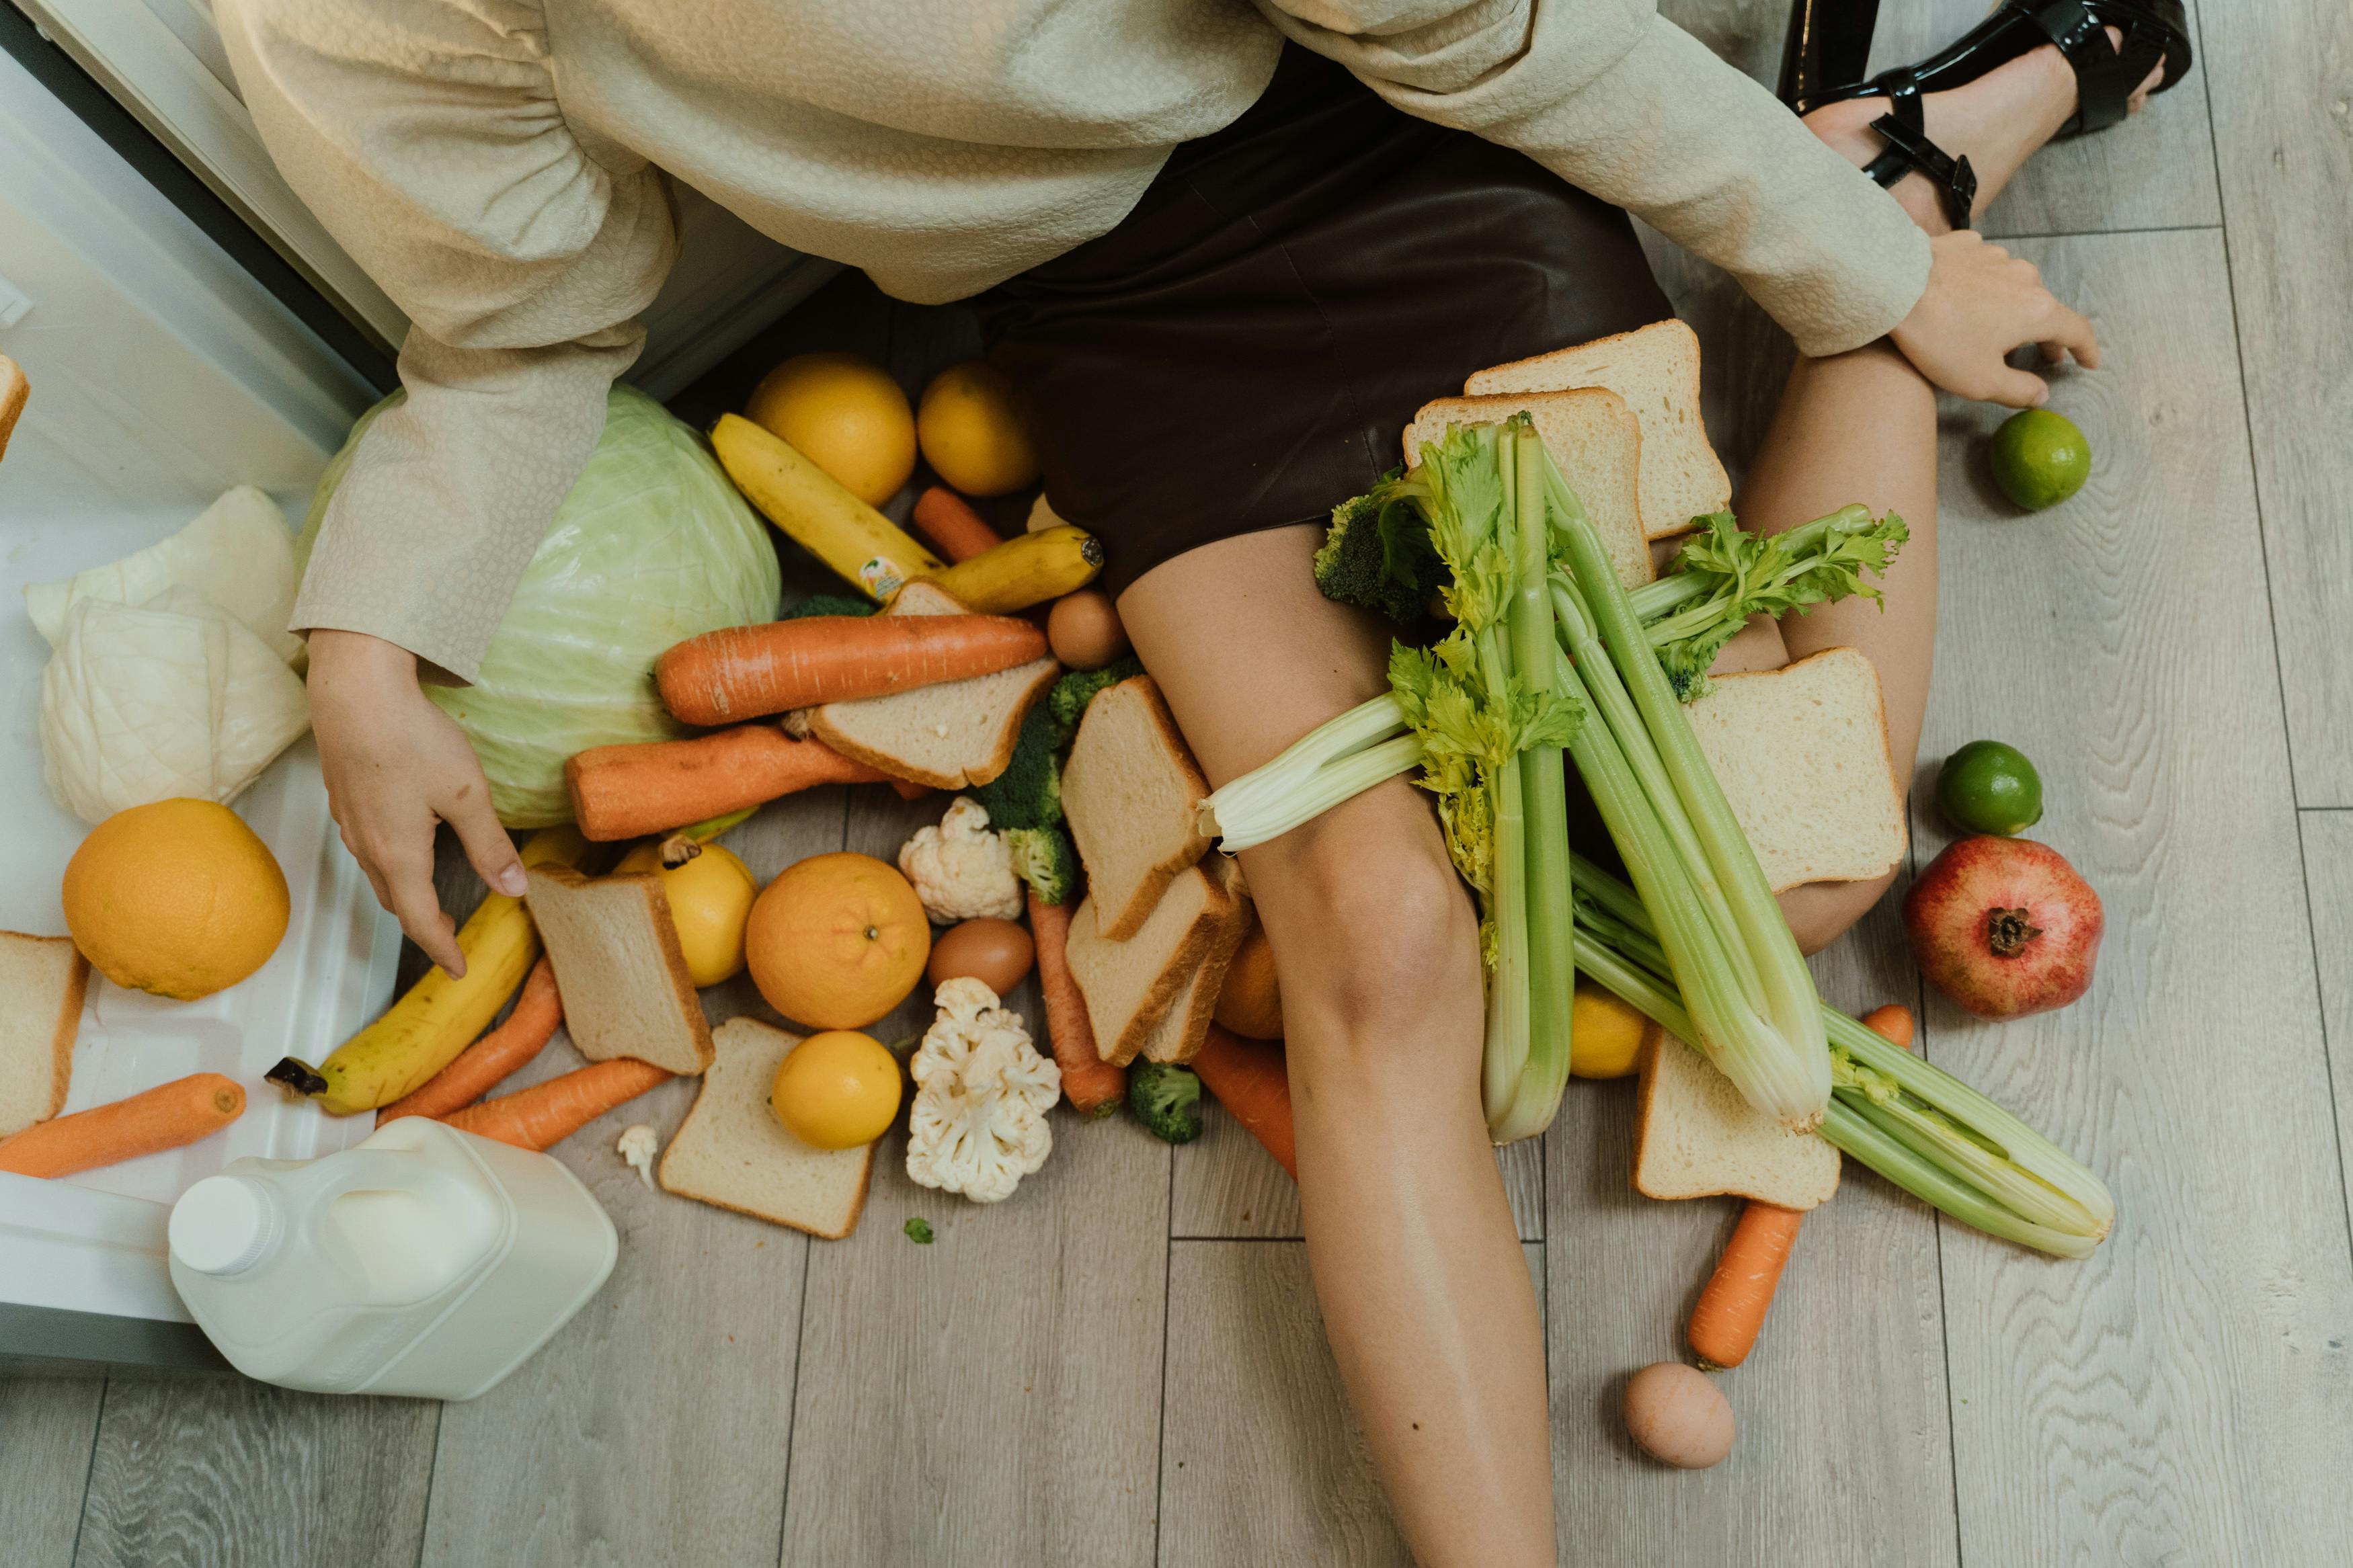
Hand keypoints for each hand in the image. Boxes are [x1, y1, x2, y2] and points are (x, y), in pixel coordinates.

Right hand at [307, 630, 525, 976]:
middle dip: (424, 925)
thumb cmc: (410, 740)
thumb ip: (489, 845)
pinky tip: (405, 844)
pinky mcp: (344, 798)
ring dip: (405, 894)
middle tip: (449, 936)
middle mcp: (368, 846)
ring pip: (378, 874)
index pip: (420, 921)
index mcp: (399, 855)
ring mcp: (351, 822)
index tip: (459, 969)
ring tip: (430, 898)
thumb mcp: (467, 795)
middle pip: (396, 902)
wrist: (352, 692)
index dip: (441, 950)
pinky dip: (391, 863)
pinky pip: (368, 846)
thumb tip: (514, 890)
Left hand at [1889, 230, 2099, 407]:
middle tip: (2046, 354)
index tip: (2089, 363)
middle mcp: (2026, 277)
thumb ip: (2018, 391)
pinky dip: (1983, 286)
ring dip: (2013, 309)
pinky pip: (1983, 270)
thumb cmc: (1940, 337)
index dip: (2086, 350)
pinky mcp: (1968, 245)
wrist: (1894, 284)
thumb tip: (2042, 396)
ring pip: (2014, 287)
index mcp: (2038, 310)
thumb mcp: (1981, 380)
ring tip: (1998, 329)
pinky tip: (1965, 299)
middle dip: (2047, 334)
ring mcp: (1996, 256)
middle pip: (2045, 308)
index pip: (2077, 331)